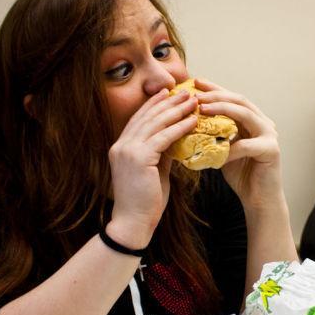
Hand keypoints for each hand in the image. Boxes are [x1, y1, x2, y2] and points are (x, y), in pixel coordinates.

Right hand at [105, 89, 197, 246]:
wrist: (133, 223)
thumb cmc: (145, 202)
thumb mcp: (154, 171)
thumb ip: (161, 154)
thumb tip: (176, 140)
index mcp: (121, 147)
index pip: (139, 119)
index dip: (154, 104)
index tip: (169, 93)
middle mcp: (121, 145)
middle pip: (147, 116)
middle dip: (168, 102)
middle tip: (186, 91)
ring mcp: (128, 151)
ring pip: (156, 123)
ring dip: (176, 110)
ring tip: (193, 101)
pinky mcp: (139, 158)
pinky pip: (163, 138)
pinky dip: (179, 127)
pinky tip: (193, 121)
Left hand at [194, 79, 284, 209]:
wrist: (259, 200)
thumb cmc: (241, 175)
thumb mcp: (222, 149)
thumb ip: (214, 134)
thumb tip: (187, 121)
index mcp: (252, 120)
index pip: (232, 98)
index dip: (214, 89)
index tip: (195, 82)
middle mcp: (264, 123)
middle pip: (239, 100)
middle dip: (216, 95)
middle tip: (196, 94)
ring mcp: (270, 135)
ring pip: (245, 114)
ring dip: (222, 109)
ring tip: (202, 110)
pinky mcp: (272, 150)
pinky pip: (247, 145)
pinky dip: (230, 148)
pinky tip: (215, 152)